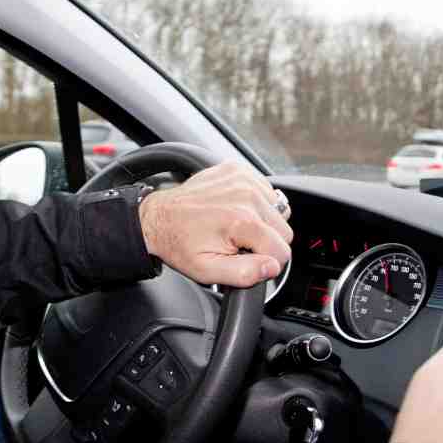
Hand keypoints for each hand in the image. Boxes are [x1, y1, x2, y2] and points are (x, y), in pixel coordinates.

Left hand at [138, 161, 293, 286]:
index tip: (248, 259)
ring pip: (279, 211)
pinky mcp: (238, 170)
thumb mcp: (207, 270)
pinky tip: (236, 210)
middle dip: (265, 241)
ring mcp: (243, 179)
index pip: (282, 250)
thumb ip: (244, 273)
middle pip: (284, 230)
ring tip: (235, 226)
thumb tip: (272, 267)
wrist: (158, 216)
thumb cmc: (180, 243)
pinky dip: (257, 203)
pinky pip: (267, 192)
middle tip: (238, 243)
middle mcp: (246, 195)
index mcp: (241, 221)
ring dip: (263, 222)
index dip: (267, 262)